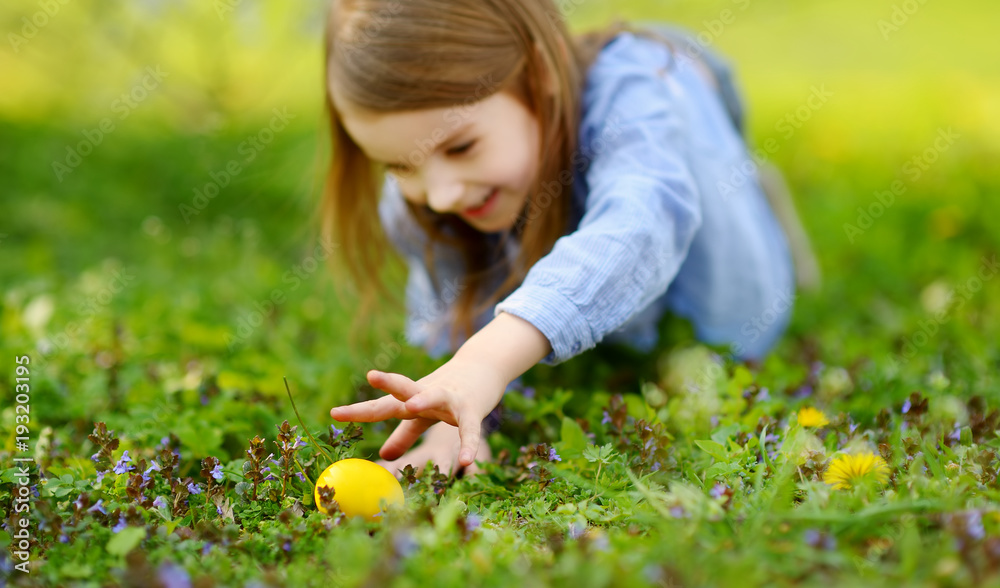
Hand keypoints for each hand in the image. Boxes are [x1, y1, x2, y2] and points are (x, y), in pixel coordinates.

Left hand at [330, 357, 506, 467]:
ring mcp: (450, 399)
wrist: (483, 369)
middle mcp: (426, 395)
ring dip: (424, 399)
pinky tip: (468, 461)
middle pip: (405, 388)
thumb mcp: (423, 415)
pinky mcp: (472, 408)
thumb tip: (384, 455)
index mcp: (410, 399)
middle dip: (389, 383)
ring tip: (411, 406)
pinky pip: (470, 428)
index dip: (358, 410)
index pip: (381, 405)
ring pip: (436, 396)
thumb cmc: (447, 394)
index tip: (334, 413)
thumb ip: (404, 434)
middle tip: (372, 375)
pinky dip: (469, 443)